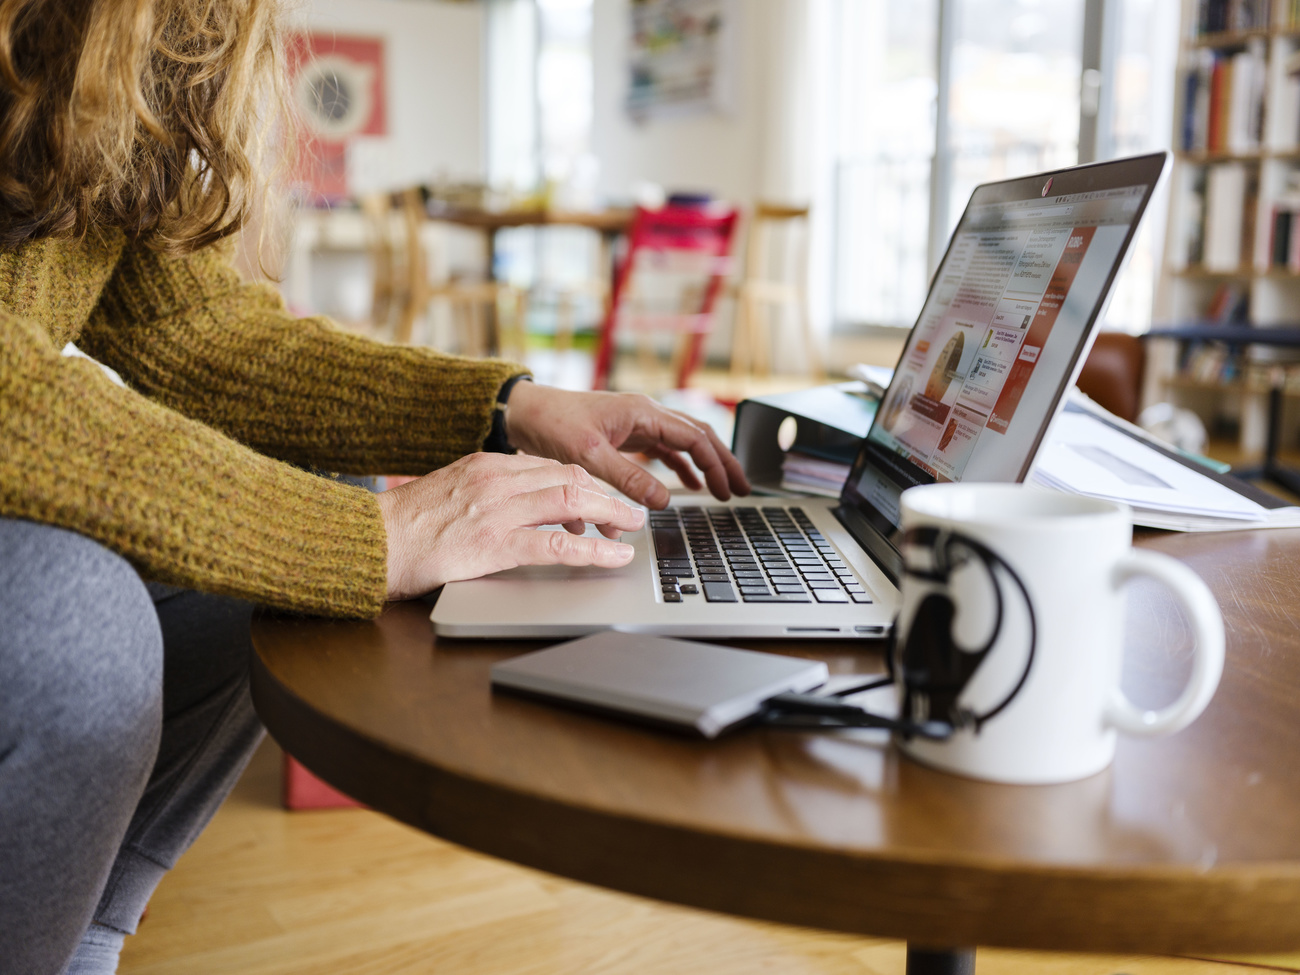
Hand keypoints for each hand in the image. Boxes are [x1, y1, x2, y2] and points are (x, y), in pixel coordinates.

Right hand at [375, 453, 644, 599]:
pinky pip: (557, 546)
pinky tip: (613, 558)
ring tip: (632, 530)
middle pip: (570, 478)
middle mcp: (496, 480)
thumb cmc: (406, 526)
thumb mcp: (452, 491)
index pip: (551, 466)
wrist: (368, 543)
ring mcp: (497, 511)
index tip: (603, 499)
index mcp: (486, 465)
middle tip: (631, 513)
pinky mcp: (494, 545)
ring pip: (572, 503)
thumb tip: (526, 506)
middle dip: (607, 496)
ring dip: (611, 517)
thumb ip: (489, 492)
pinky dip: (593, 551)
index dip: (586, 484)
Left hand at [503, 382, 750, 508]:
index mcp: (643, 412)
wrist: (527, 412)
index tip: (729, 489)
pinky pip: (664, 449)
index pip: (695, 437)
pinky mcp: (627, 434)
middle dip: (723, 463)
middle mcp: (646, 414)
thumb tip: (664, 500)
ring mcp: (638, 423)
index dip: (716, 463)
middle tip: (742, 489)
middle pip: (699, 436)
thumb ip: (628, 478)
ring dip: (706, 465)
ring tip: (724, 489)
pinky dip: (682, 466)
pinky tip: (690, 485)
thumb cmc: (554, 425)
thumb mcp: (590, 456)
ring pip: (685, 442)